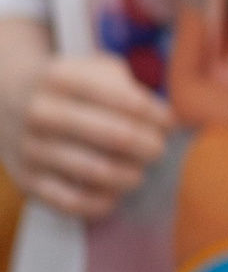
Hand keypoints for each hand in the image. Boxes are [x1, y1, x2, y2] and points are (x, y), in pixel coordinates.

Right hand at [0, 53, 171, 220]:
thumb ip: (129, 86)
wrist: (6, 100)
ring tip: (138, 170)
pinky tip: (113, 193)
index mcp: (62, 78)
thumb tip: (162, 121)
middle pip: (119, 137)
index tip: (168, 124)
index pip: (129, 102)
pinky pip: (74, 203)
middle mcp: (40, 112)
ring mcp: (30, 149)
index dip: (158, 117)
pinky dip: (103, 203)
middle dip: (151, 146)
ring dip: (132, 175)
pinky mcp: (26, 181)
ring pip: (99, 172)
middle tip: (157, 149)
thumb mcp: (94, 68)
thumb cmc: (70, 88)